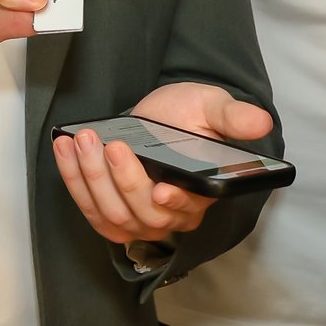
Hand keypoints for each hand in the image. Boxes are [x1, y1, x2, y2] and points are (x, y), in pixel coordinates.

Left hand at [52, 82, 275, 246]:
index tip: (161, 187)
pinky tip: (65, 149)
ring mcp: (138, 219)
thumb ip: (232, 116)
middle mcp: (171, 215)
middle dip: (120, 179)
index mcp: (203, 194)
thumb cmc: (187, 116)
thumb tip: (261, 121)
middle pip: (143, 214)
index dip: (174, 203)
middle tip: (108, 143)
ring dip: (92, 178)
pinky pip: (88, 207)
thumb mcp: (211, 107)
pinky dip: (72, 179)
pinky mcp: (110, 213)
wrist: (157, 117)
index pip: (188, 210)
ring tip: (82, 140)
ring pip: (112, 214)